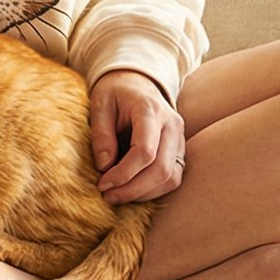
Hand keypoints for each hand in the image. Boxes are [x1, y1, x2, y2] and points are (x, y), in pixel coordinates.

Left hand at [89, 69, 185, 203]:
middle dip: (132, 189)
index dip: (123, 174)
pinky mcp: (179, 151)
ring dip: (143, 193)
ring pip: (170, 178)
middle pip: (161, 169)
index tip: (102, 183)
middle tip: (108, 195)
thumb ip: (101, 134)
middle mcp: (172, 125)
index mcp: (151, 110)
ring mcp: (180, 139)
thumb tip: (104, 166)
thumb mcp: (100, 105)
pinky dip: (153, 190)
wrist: (137, 83)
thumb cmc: (116, 93)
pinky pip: (173, 178)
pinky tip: (131, 190)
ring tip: (117, 195)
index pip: (145, 151)